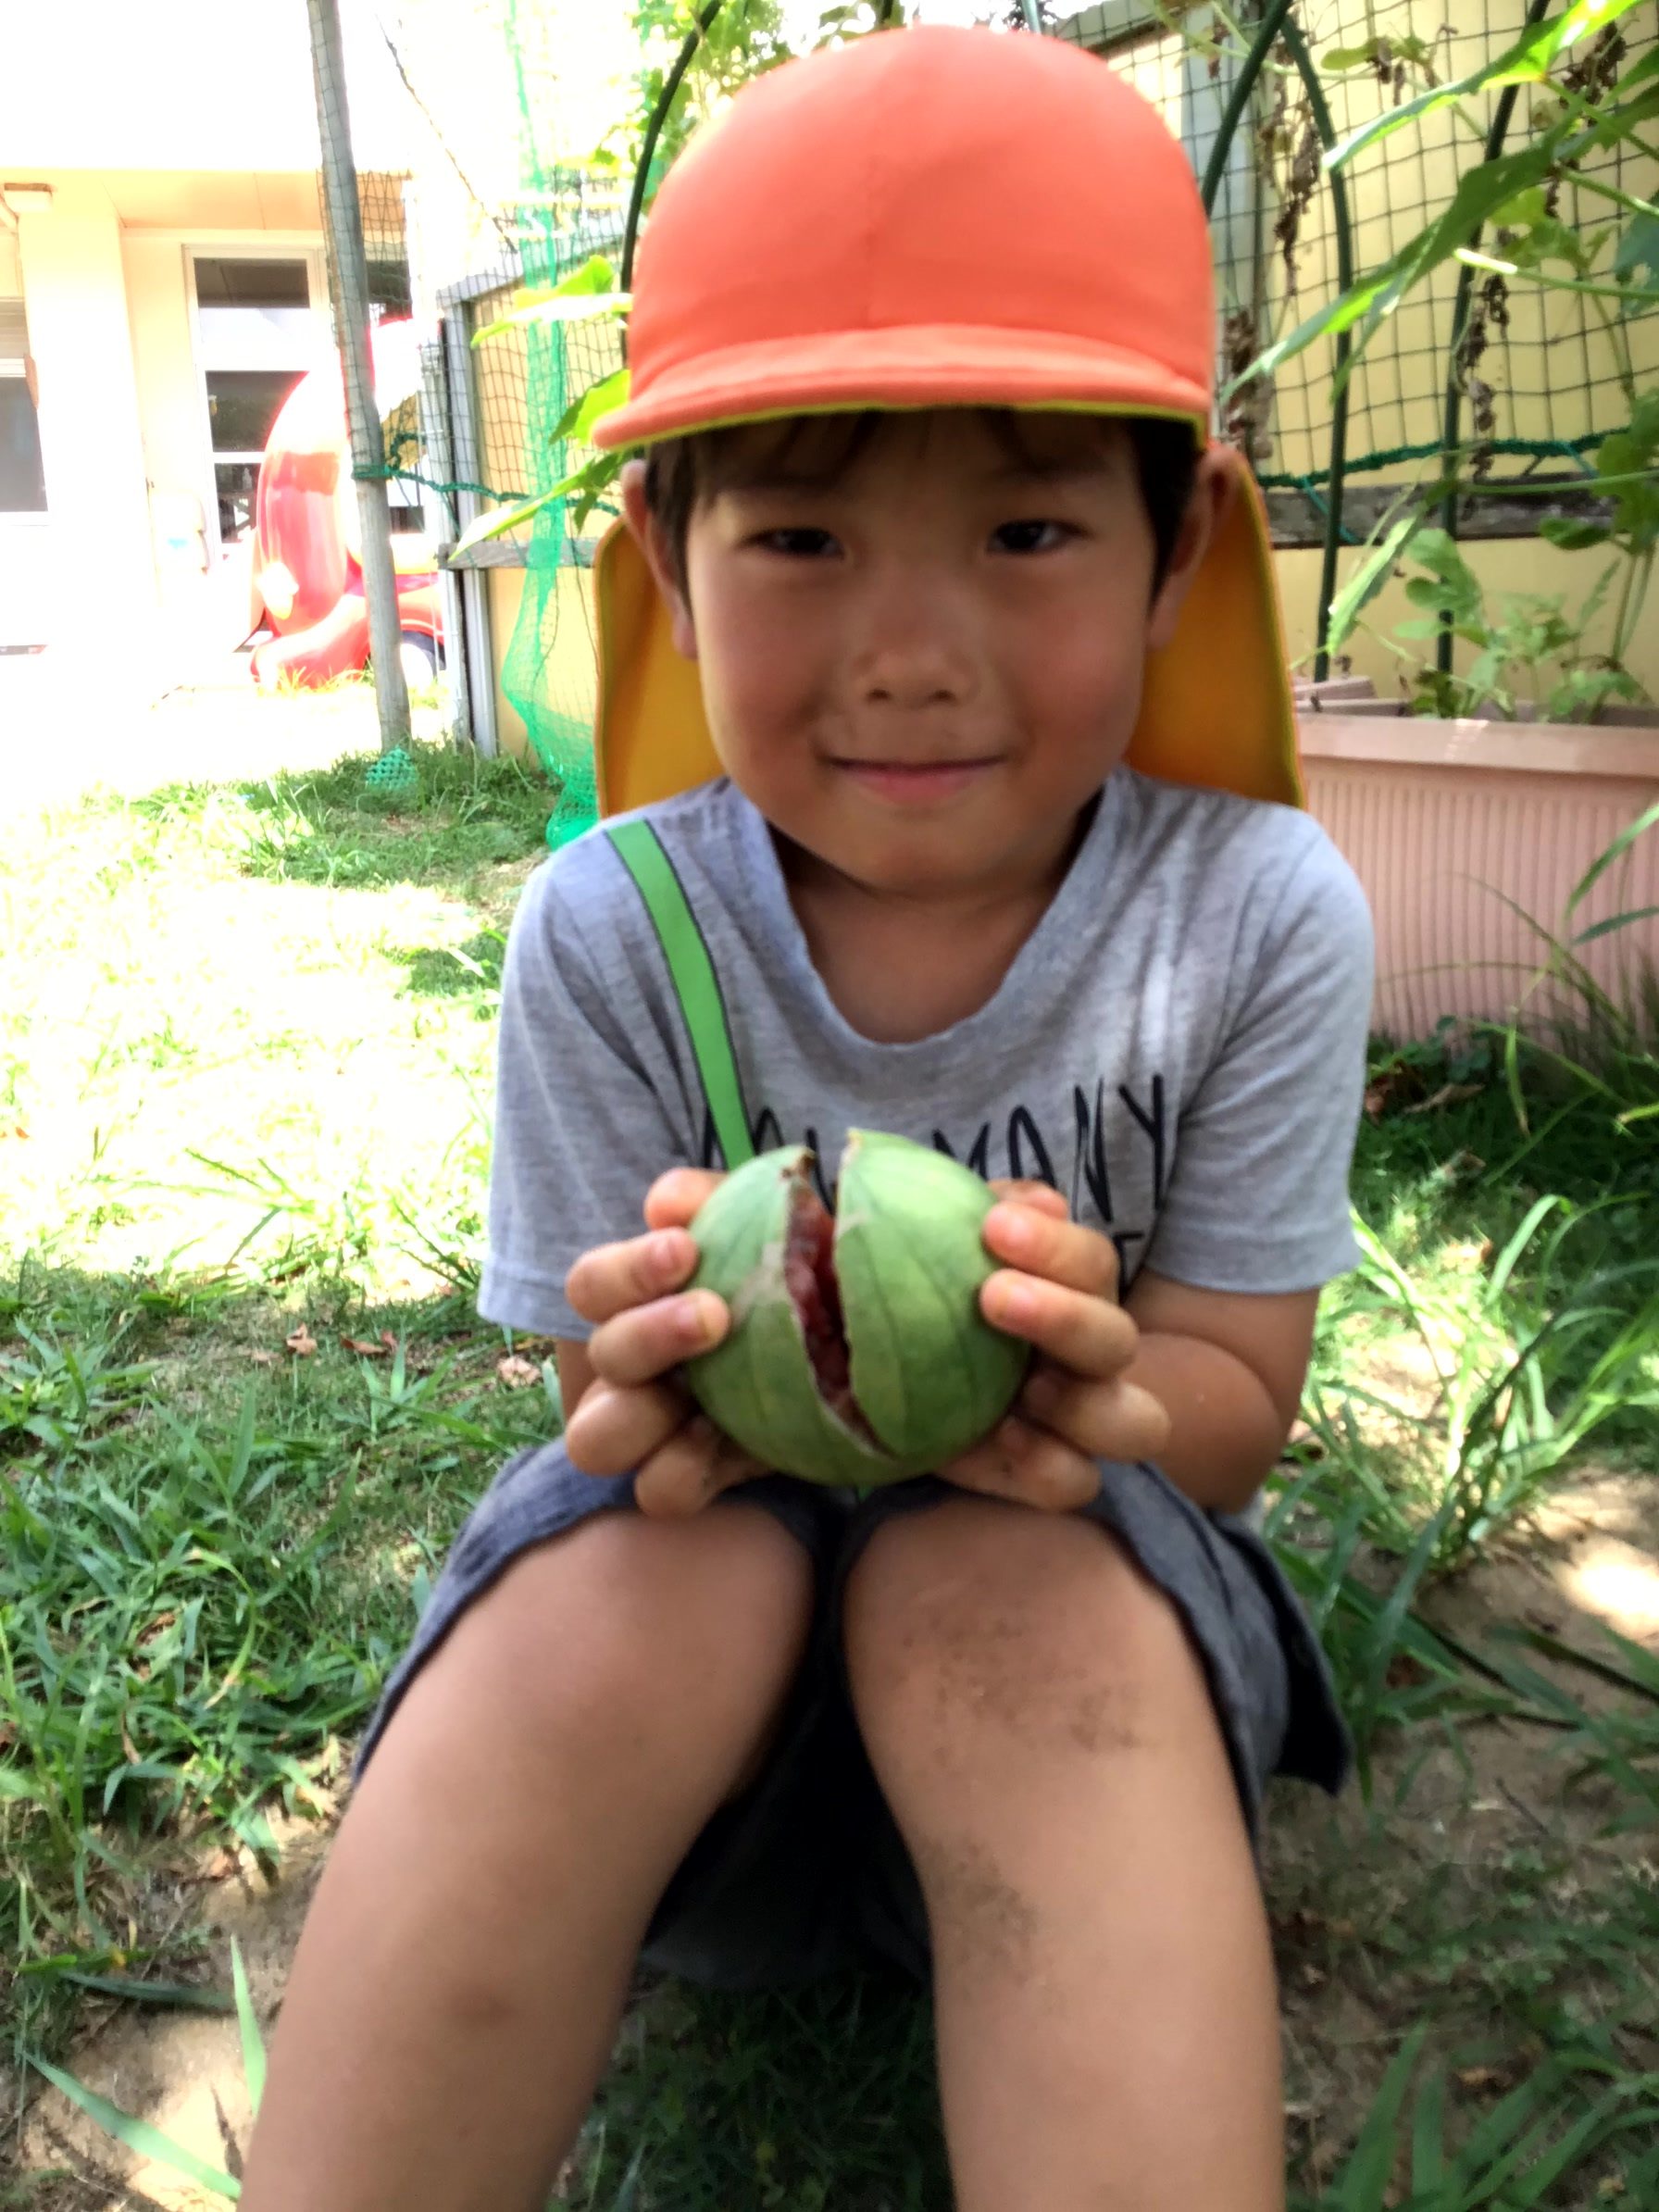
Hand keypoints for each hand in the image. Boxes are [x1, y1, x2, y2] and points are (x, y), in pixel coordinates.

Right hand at [562, 1168, 767, 1516]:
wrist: (857, 1346)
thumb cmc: (791, 1272)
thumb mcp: (764, 1224)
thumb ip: (715, 1202)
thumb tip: (665, 1202)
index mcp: (637, 1301)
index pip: (592, 1283)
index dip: (628, 1270)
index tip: (686, 1250)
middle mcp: (631, 1366)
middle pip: (599, 1358)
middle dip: (648, 1334)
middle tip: (714, 1316)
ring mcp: (652, 1428)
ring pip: (595, 1439)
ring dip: (642, 1416)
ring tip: (706, 1401)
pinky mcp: (692, 1475)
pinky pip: (659, 1490)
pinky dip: (687, 1468)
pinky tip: (735, 1442)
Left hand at [938, 1182, 1170, 1511]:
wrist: (886, 1379)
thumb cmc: (929, 1295)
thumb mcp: (944, 1245)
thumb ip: (985, 1212)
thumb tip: (1039, 1200)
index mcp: (1069, 1293)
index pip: (1091, 1263)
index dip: (1055, 1246)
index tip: (994, 1226)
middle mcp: (1085, 1358)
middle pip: (1117, 1340)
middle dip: (1065, 1317)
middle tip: (993, 1296)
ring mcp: (1076, 1424)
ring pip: (1134, 1424)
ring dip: (1081, 1402)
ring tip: (1024, 1387)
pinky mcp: (1042, 1475)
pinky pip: (1075, 1483)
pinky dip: (1048, 1462)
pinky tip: (1001, 1434)